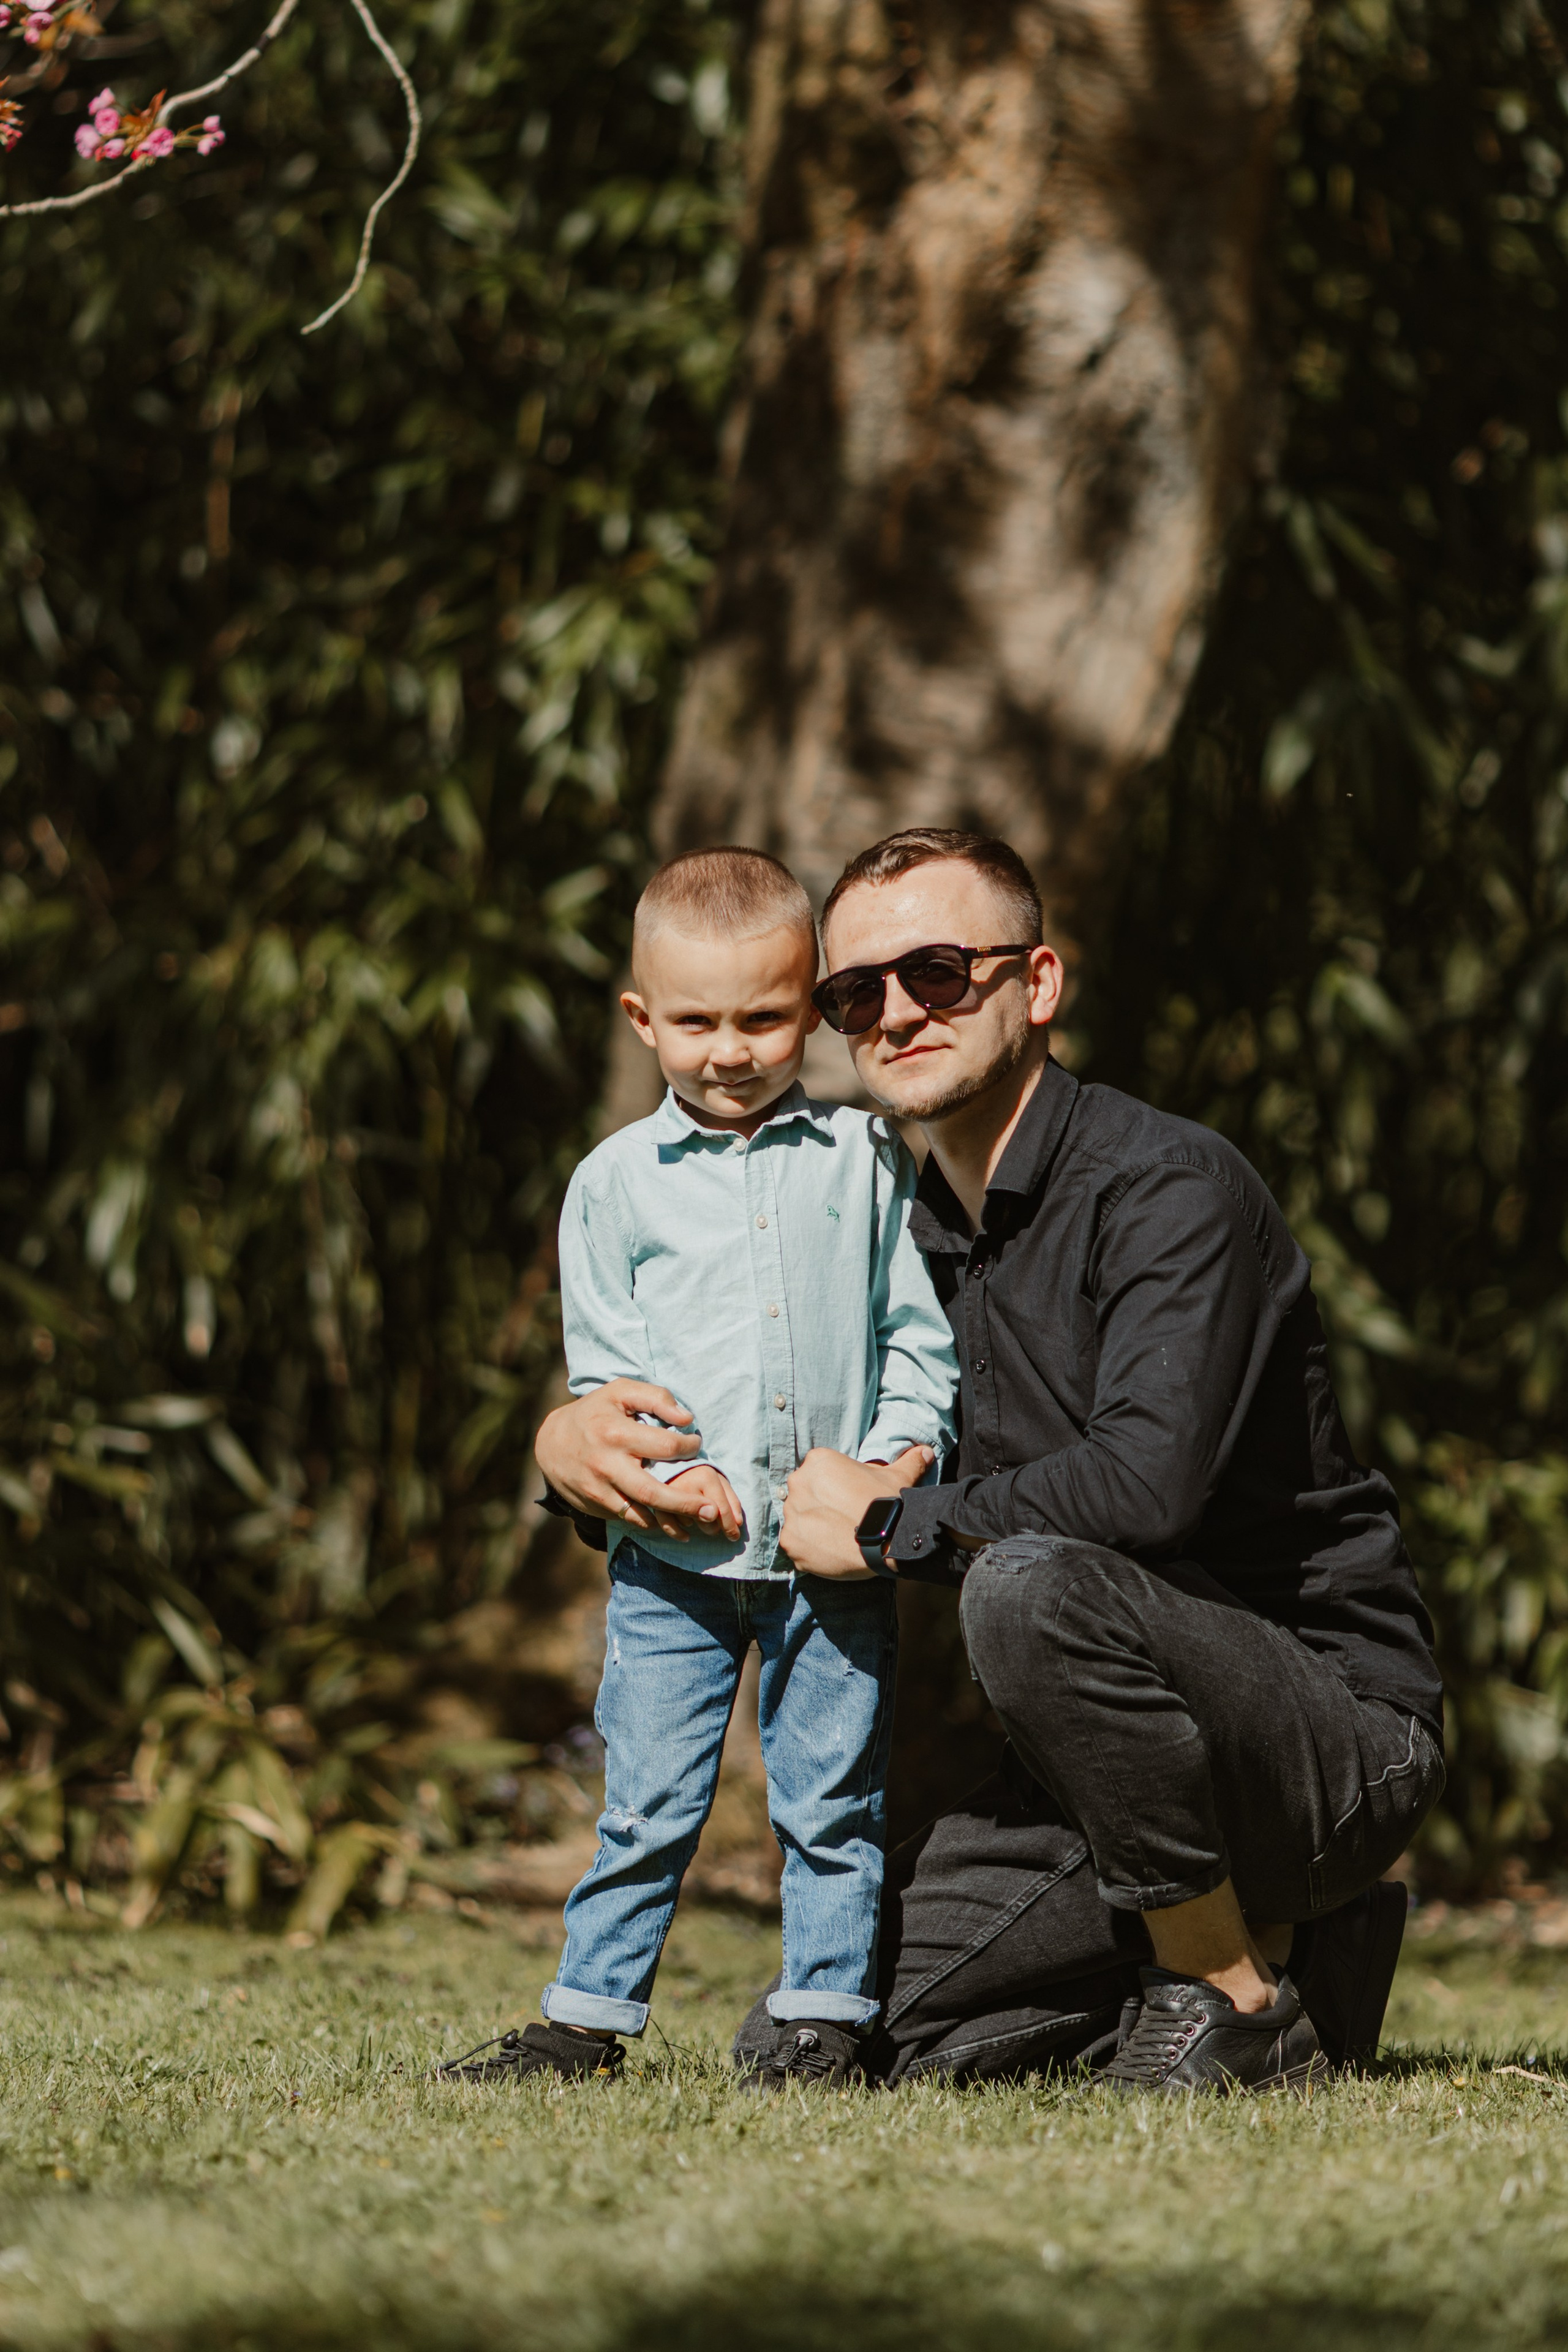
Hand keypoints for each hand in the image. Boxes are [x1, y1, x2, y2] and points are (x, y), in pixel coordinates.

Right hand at [534, 1380, 706, 1537]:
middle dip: (686, 1504)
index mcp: (616, 1433)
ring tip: (698, 1523)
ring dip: (672, 1522)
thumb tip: (686, 1419)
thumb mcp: (621, 1392)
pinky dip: (651, 1523)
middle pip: (652, 1493)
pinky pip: (628, 1519)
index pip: (665, 1446)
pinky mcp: (595, 1504)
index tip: (696, 1444)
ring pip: (640, 1514)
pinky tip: (670, 1522)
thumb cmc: (595, 1412)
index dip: (689, 1447)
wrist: (551, 1442)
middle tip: (713, 1511)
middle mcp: (606, 1465)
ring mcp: (599, 1489)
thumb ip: (656, 1398)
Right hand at [665, 1463, 744, 1541]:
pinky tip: (686, 1536)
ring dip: (695, 1524)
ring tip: (694, 1513)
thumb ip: (731, 1500)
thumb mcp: (719, 1480)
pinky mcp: (656, 1502)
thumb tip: (738, 1523)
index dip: (730, 1527)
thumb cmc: (699, 1473)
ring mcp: (669, 1494)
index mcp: (706, 1476)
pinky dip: (679, 1533)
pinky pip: (669, 1527)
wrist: (669, 1461)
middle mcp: (687, 1485)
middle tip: (711, 1517)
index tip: (734, 1537)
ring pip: (690, 1524)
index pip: (722, 1510)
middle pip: (707, 1522)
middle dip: (713, 1525)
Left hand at [779, 1443, 933, 1578]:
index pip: (818, 1473)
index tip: (847, 1500)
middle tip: (842, 1519)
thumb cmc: (888, 1504)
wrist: (886, 1541)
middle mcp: (798, 1483)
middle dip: (819, 1506)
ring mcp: (791, 1513)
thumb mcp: (900, 1476)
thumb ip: (909, 1461)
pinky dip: (807, 1549)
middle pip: (804, 1494)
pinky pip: (794, 1543)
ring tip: (836, 1536)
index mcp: (819, 1461)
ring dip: (812, 1527)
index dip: (833, 1489)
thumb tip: (926, 1451)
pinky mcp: (789, 1541)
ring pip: (798, 1519)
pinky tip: (828, 1550)